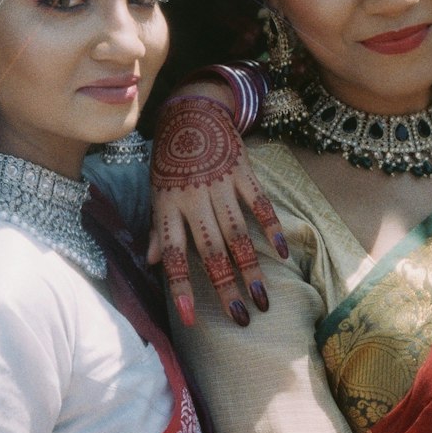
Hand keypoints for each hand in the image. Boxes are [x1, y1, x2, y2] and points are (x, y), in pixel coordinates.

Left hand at [148, 93, 288, 328]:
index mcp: (168, 208)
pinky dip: (271, 228)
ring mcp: (220, 186)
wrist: (193, 113)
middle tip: (241, 319)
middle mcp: (194, 200)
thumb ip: (157, 229)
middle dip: (225, 288)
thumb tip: (150, 263)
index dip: (180, 287)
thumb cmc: (171, 160)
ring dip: (251, 270)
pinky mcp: (243, 173)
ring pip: (237, 234)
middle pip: (210, 251)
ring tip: (263, 299)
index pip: (172, 254)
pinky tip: (280, 253)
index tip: (189, 319)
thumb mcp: (157, 192)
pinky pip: (259, 204)